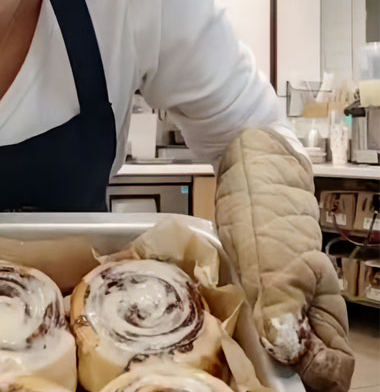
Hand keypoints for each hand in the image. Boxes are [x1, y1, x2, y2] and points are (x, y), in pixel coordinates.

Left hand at [215, 128, 353, 391]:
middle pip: (301, 366)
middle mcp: (305, 315)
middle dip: (274, 373)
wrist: (249, 174)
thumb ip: (283, 306)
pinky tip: (211, 330)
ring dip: (250, 354)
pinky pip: (246, 326)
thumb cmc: (268, 212)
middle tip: (239, 369)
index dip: (310, 381)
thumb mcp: (275, 259)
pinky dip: (232, 332)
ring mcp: (277, 304)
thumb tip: (286, 352)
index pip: (333, 370)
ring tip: (221, 352)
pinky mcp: (251, 292)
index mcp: (325, 311)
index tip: (277, 378)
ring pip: (271, 348)